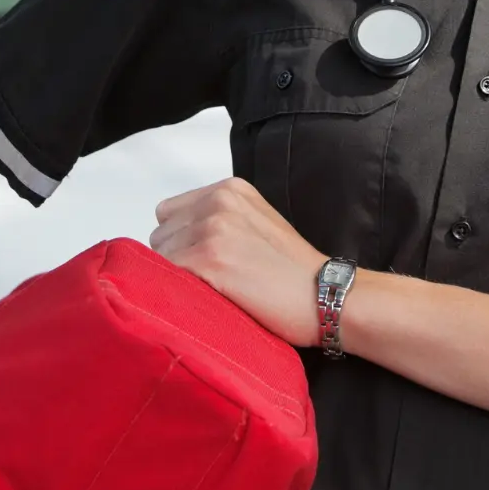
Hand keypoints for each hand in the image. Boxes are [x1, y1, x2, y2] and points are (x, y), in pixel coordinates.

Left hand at [150, 177, 327, 346]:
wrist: (328, 295)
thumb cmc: (295, 272)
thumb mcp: (257, 223)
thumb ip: (220, 219)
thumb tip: (177, 239)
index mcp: (228, 190)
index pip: (169, 213)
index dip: (182, 241)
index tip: (207, 261)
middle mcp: (217, 202)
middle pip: (160, 236)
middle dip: (178, 258)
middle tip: (214, 280)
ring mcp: (212, 229)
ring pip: (160, 258)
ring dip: (178, 278)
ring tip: (216, 290)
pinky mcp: (208, 260)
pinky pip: (166, 277)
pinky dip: (180, 291)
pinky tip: (211, 299)